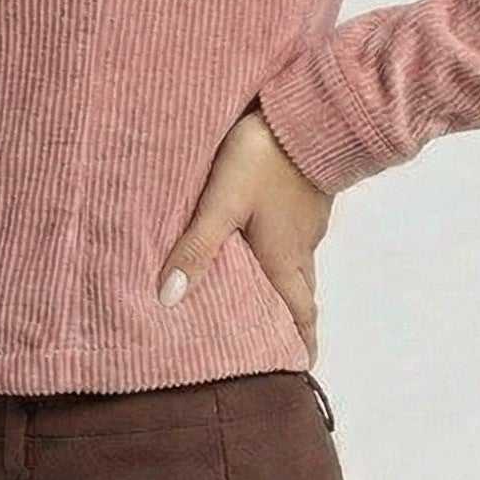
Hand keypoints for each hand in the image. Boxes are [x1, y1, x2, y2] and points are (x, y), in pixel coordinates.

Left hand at [156, 99, 334, 366]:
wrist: (310, 110)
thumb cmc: (266, 160)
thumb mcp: (223, 203)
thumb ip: (197, 247)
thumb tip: (169, 301)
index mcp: (285, 259)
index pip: (301, 314)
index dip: (302, 344)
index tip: (299, 369)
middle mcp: (302, 246)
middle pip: (299, 293)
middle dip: (288, 318)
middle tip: (271, 337)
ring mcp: (308, 219)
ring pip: (297, 262)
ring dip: (282, 282)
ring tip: (256, 292)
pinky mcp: (308, 192)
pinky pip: (295, 232)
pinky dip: (282, 248)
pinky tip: (261, 237)